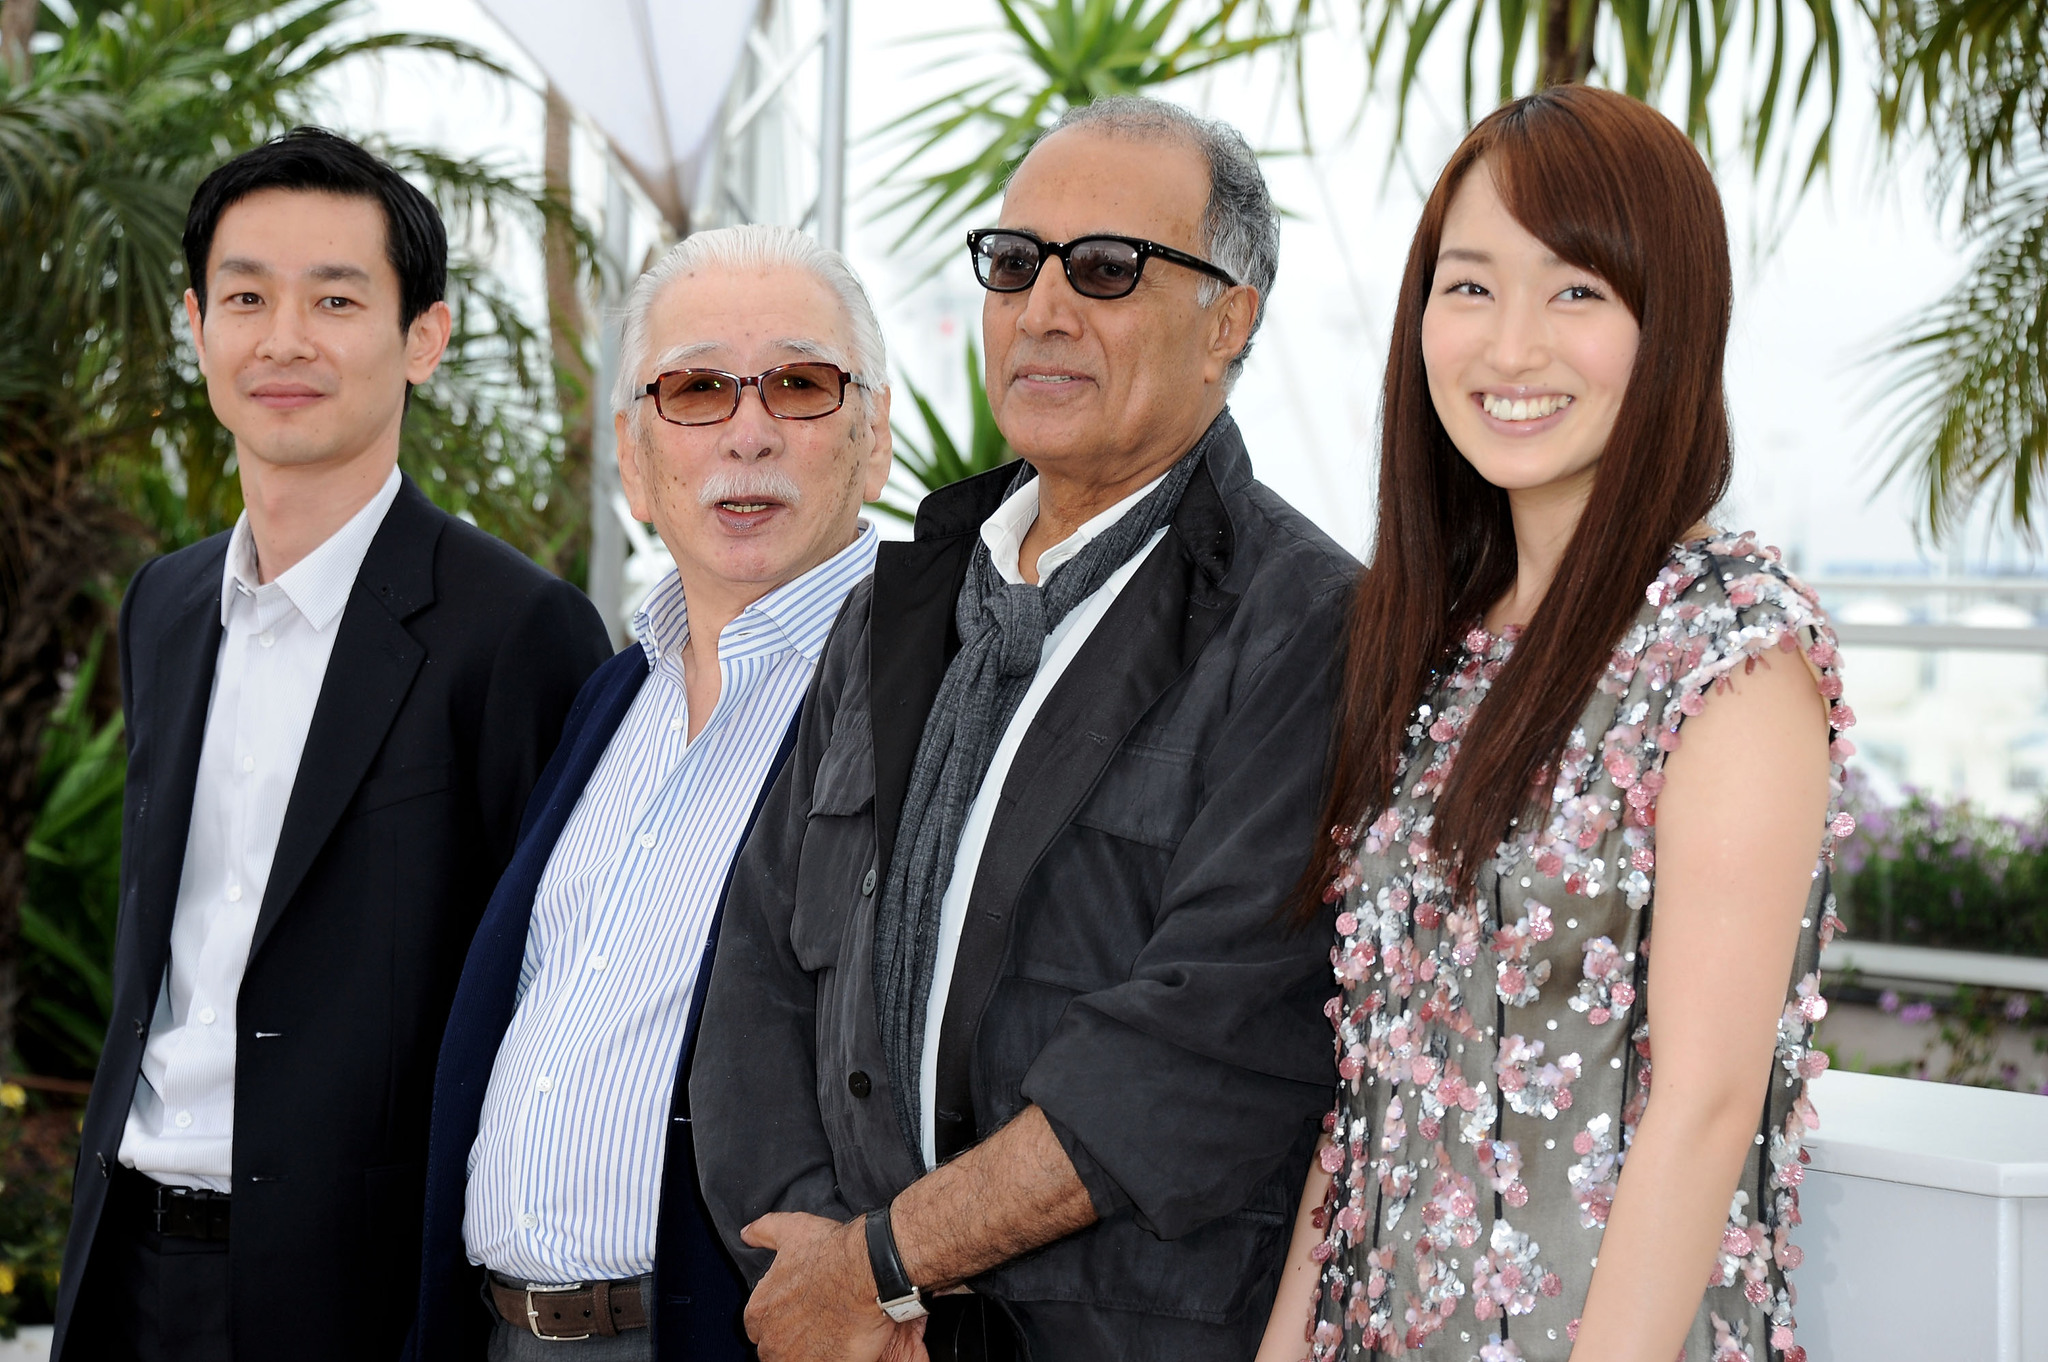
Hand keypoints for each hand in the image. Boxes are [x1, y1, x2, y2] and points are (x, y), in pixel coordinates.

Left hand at [741, 1211, 927, 1361]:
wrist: (869, 1270)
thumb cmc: (832, 1252)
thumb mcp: (792, 1230)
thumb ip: (764, 1231)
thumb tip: (747, 1234)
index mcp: (760, 1309)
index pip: (757, 1325)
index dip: (778, 1317)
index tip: (797, 1310)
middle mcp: (771, 1339)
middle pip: (774, 1348)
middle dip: (790, 1338)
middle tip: (816, 1322)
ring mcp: (796, 1358)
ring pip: (794, 1360)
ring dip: (807, 1351)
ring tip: (828, 1335)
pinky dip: (827, 1358)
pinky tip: (840, 1345)